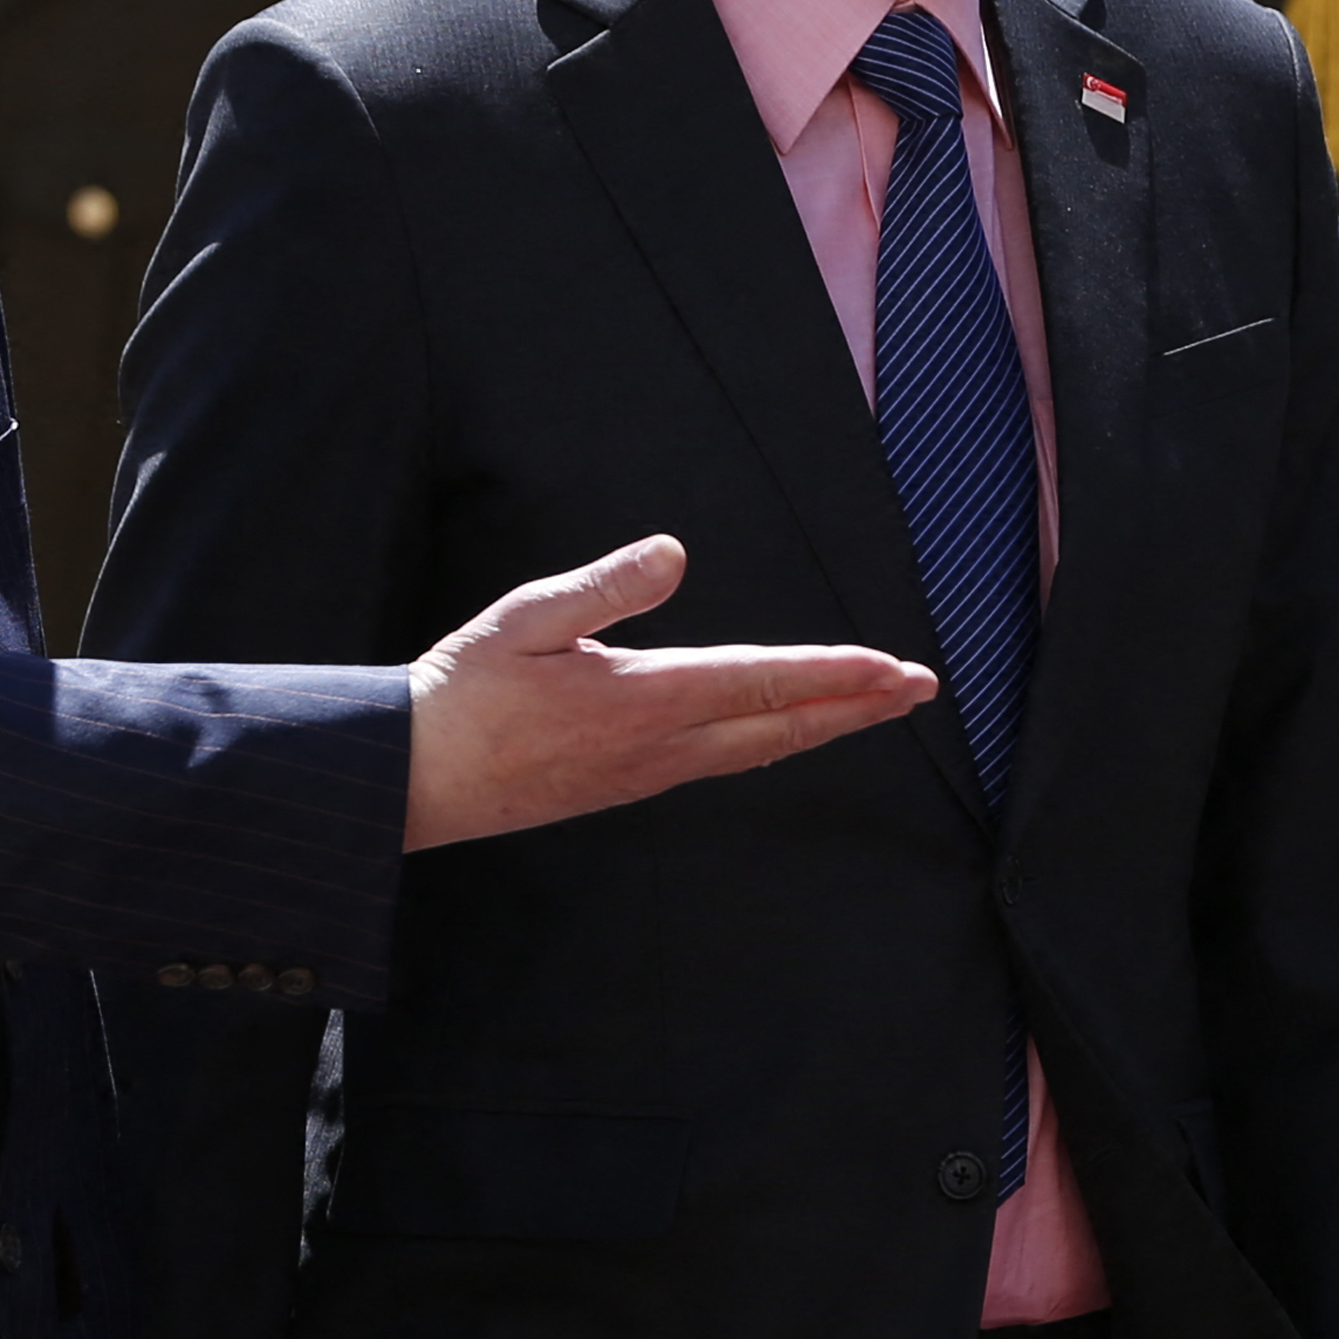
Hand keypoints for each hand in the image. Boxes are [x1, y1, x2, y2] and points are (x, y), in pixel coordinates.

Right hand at [403, 536, 932, 852]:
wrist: (417, 780)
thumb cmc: (464, 693)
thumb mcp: (525, 619)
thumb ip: (605, 586)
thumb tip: (674, 552)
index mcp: (641, 699)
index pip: (761, 681)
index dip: (834, 672)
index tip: (893, 667)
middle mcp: (660, 746)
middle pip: (781, 727)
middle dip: (857, 706)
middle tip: (921, 689)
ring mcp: (648, 774)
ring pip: (758, 751)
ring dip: (825, 726)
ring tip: (875, 707)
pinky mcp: (629, 786)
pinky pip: (724, 763)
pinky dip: (774, 743)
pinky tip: (786, 733)